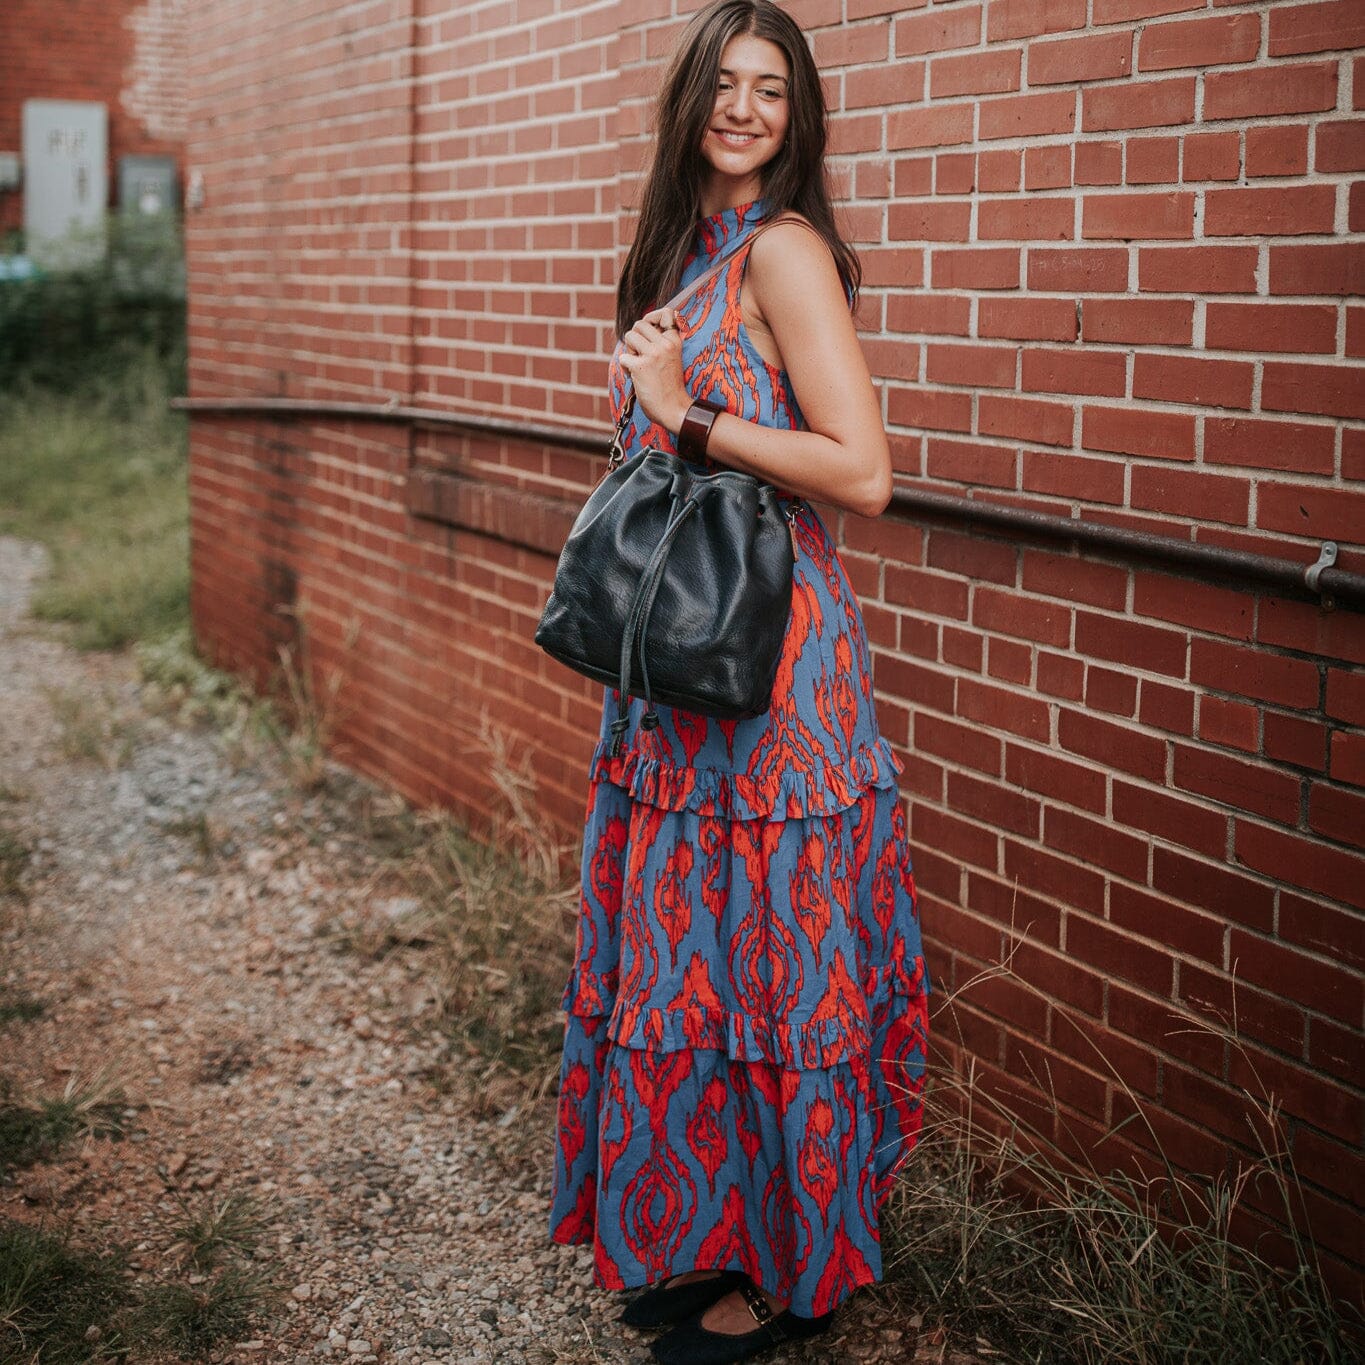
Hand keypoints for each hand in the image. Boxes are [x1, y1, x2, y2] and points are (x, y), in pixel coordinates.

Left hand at [618, 307, 690, 432]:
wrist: (674, 408)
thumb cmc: (671, 387)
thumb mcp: (673, 358)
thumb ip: (662, 343)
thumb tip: (643, 328)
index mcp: (675, 341)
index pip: (666, 313)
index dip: (652, 317)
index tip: (649, 328)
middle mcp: (665, 344)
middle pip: (640, 324)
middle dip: (635, 337)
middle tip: (640, 353)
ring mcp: (653, 354)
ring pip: (629, 335)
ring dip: (629, 350)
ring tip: (637, 364)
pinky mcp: (641, 366)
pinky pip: (623, 357)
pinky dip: (625, 367)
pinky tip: (635, 377)